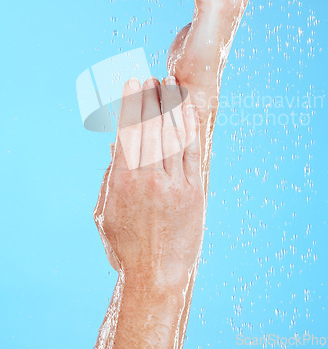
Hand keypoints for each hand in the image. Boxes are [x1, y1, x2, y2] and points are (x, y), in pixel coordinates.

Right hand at [93, 76, 204, 291]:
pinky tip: (189, 110)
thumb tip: (116, 145)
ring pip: (174, 135)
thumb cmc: (125, 246)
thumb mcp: (105, 212)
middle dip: (152, 98)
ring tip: (171, 84)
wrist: (156, 275)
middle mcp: (149, 178)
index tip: (133, 83)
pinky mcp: (195, 192)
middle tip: (153, 78)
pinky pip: (193, 153)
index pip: (128, 131)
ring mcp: (175, 184)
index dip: (132, 104)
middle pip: (152, 127)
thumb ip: (110, 176)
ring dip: (172, 106)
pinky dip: (191, 129)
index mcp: (124, 181)